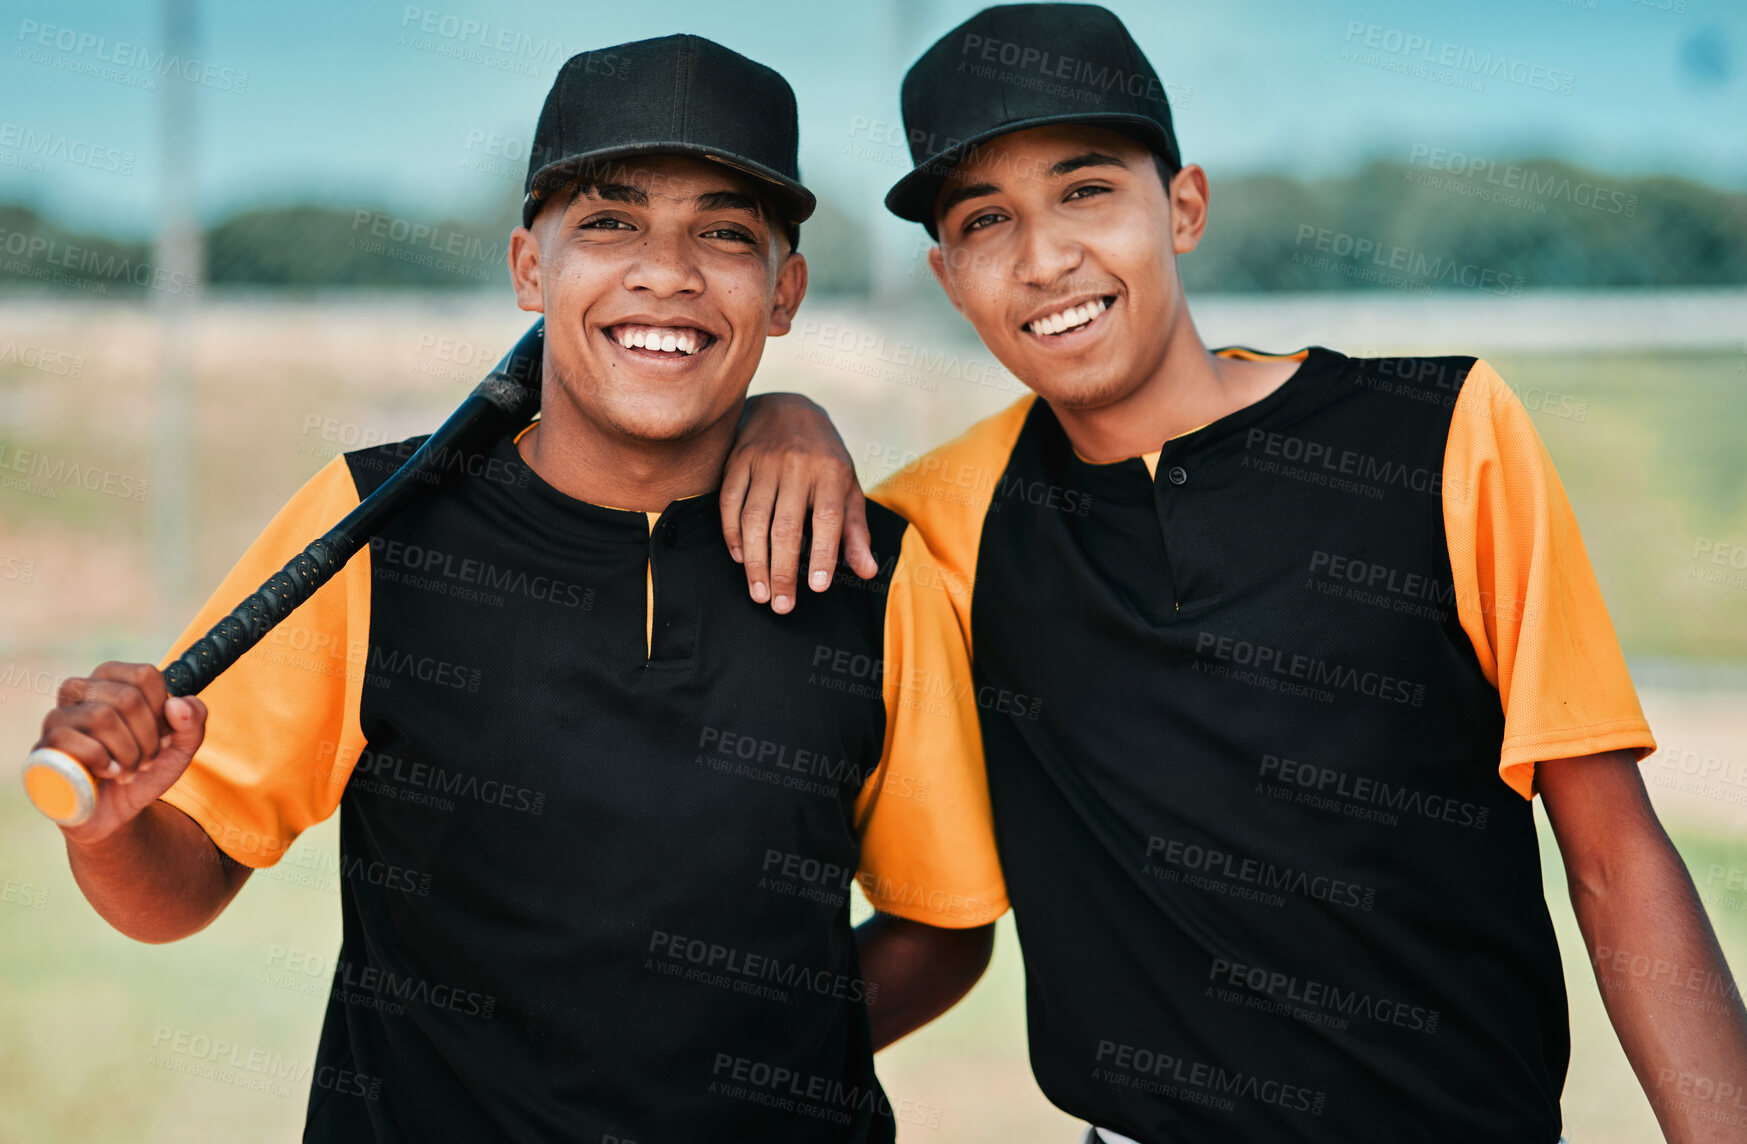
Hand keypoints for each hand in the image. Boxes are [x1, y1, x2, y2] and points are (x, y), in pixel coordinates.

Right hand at [34, 662, 207, 848]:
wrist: (117, 813)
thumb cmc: (144, 770)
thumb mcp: (181, 748)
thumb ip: (193, 722)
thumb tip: (177, 704)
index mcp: (112, 680)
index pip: (145, 675)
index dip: (162, 711)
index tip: (162, 735)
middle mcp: (80, 691)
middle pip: (127, 697)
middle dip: (148, 737)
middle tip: (146, 760)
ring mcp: (57, 718)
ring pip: (101, 717)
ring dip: (128, 753)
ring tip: (128, 770)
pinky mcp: (43, 747)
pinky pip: (69, 740)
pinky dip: (101, 762)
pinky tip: (107, 774)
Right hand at [721, 393, 878, 613]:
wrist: (788, 407)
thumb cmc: (825, 457)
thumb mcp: (848, 487)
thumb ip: (855, 530)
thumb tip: (868, 571)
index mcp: (830, 472)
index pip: (827, 518)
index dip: (823, 554)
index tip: (818, 587)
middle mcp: (796, 465)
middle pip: (786, 526)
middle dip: (783, 571)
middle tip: (781, 606)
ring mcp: (763, 462)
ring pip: (754, 519)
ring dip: (755, 561)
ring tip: (759, 592)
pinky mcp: (737, 461)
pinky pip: (729, 502)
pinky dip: (732, 534)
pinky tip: (740, 558)